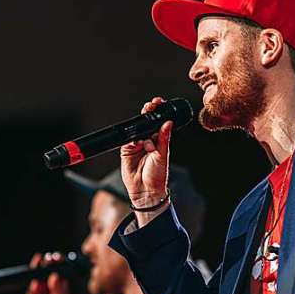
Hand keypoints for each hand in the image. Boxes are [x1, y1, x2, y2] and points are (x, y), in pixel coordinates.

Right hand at [120, 97, 171, 223]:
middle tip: (151, 106)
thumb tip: (168, 122)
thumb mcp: (163, 155)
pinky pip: (128, 140)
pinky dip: (133, 139)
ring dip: (140, 126)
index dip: (158, 111)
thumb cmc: (158, 175)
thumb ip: (163, 138)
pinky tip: (138, 143)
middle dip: (148, 112)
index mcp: (159, 139)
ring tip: (148, 136)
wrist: (146, 190)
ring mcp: (136, 144)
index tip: (159, 103)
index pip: (157, 121)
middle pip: (145, 121)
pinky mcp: (126, 150)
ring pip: (136, 129)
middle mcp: (147, 140)